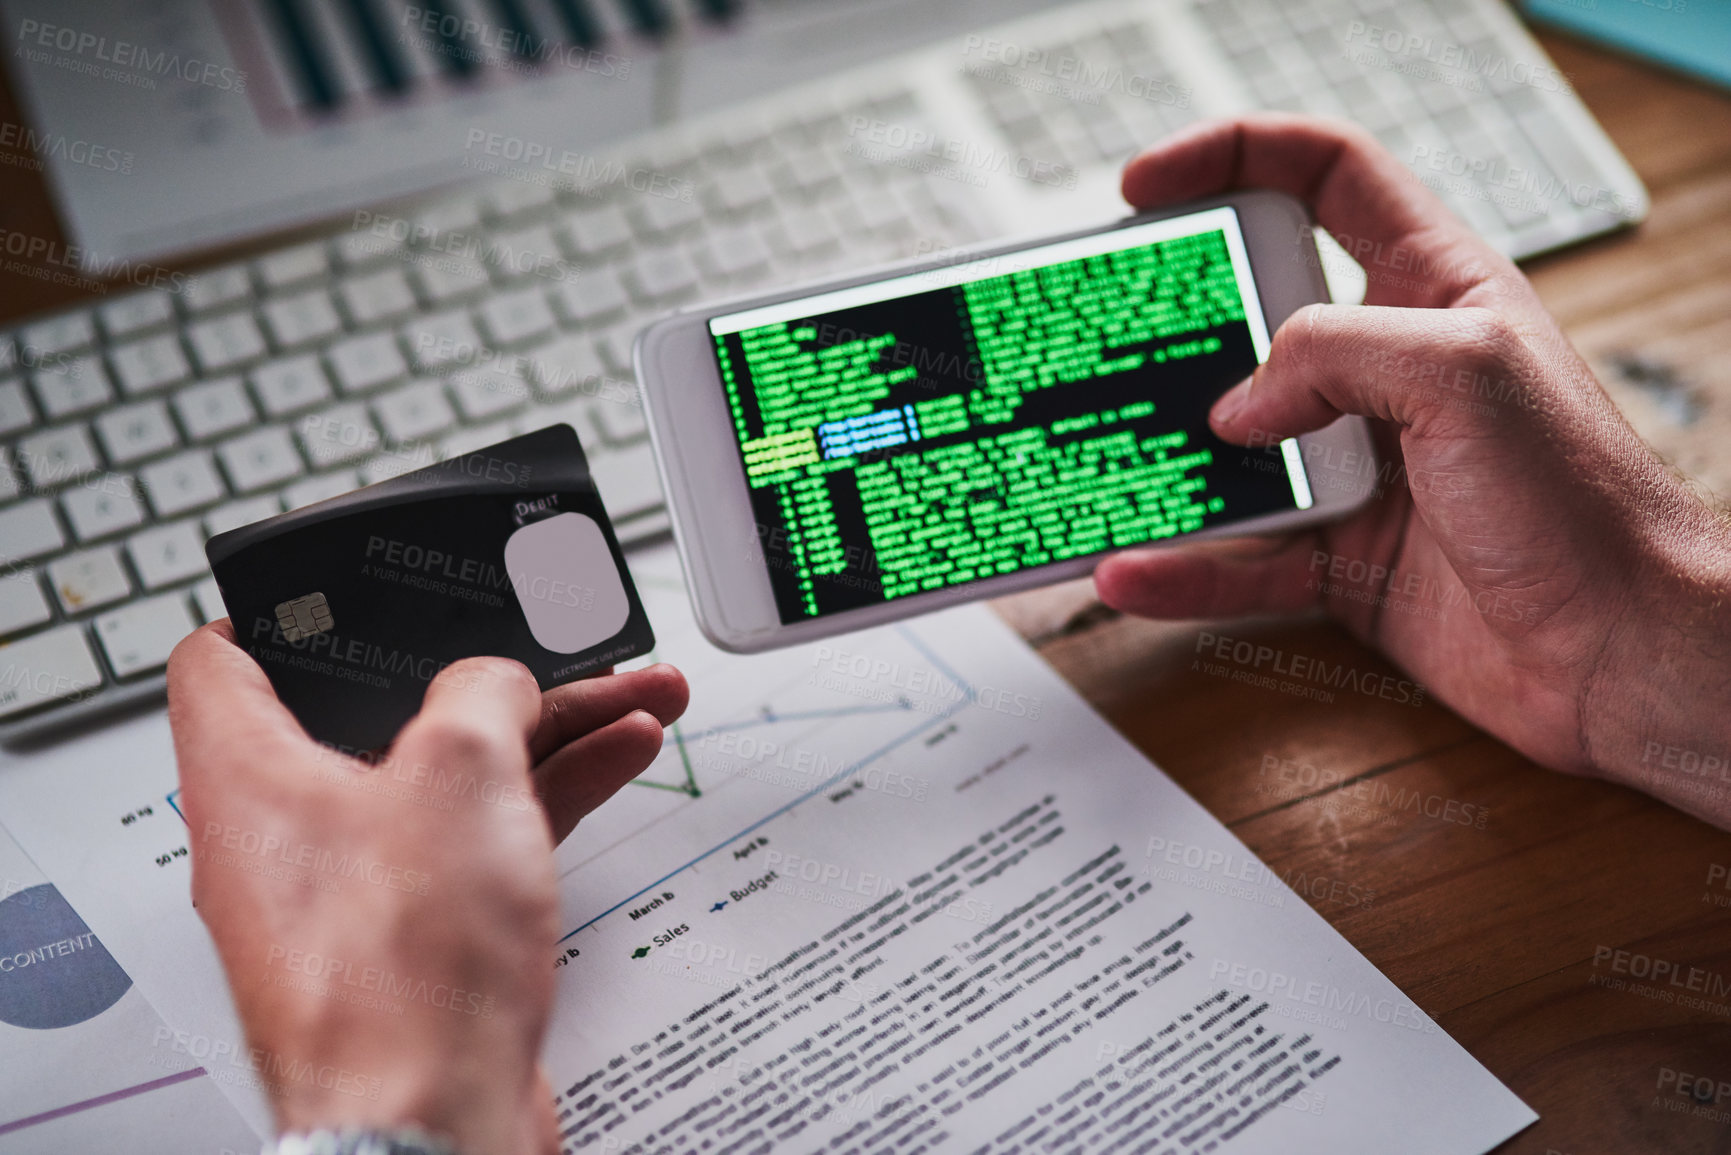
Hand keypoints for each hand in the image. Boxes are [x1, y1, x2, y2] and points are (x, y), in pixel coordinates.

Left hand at [167, 624, 688, 1154]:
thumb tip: (497, 683)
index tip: (353, 590)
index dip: (286, 610)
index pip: (222, 660)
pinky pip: (480, 839)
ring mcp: (358, 893)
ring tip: (630, 694)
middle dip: (482, 672)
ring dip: (542, 730)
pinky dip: (545, 796)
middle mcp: (290, 837)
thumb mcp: (458, 770)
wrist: (435, 1126)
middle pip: (379, 715)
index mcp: (250, 779)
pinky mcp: (418, 942)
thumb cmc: (402, 974)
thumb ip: (480, 692)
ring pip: (450, 777)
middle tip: (549, 643)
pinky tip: (618, 761)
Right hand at [1093, 114, 1730, 827]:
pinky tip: (1134, 570)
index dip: (1230, 159)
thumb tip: (1237, 405)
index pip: (1324, 178)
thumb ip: (1334, 352)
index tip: (1144, 192)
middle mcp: (1389, 372)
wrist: (1623, 652)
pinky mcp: (1345, 559)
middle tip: (1101, 340)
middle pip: (1252, 318)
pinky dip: (1184, 569)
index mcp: (1432, 289)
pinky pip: (1243, 559)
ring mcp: (1362, 467)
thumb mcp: (1463, 373)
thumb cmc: (1584, 503)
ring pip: (1233, 451)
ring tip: (1099, 467)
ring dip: (1164, 462)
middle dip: (1170, 326)